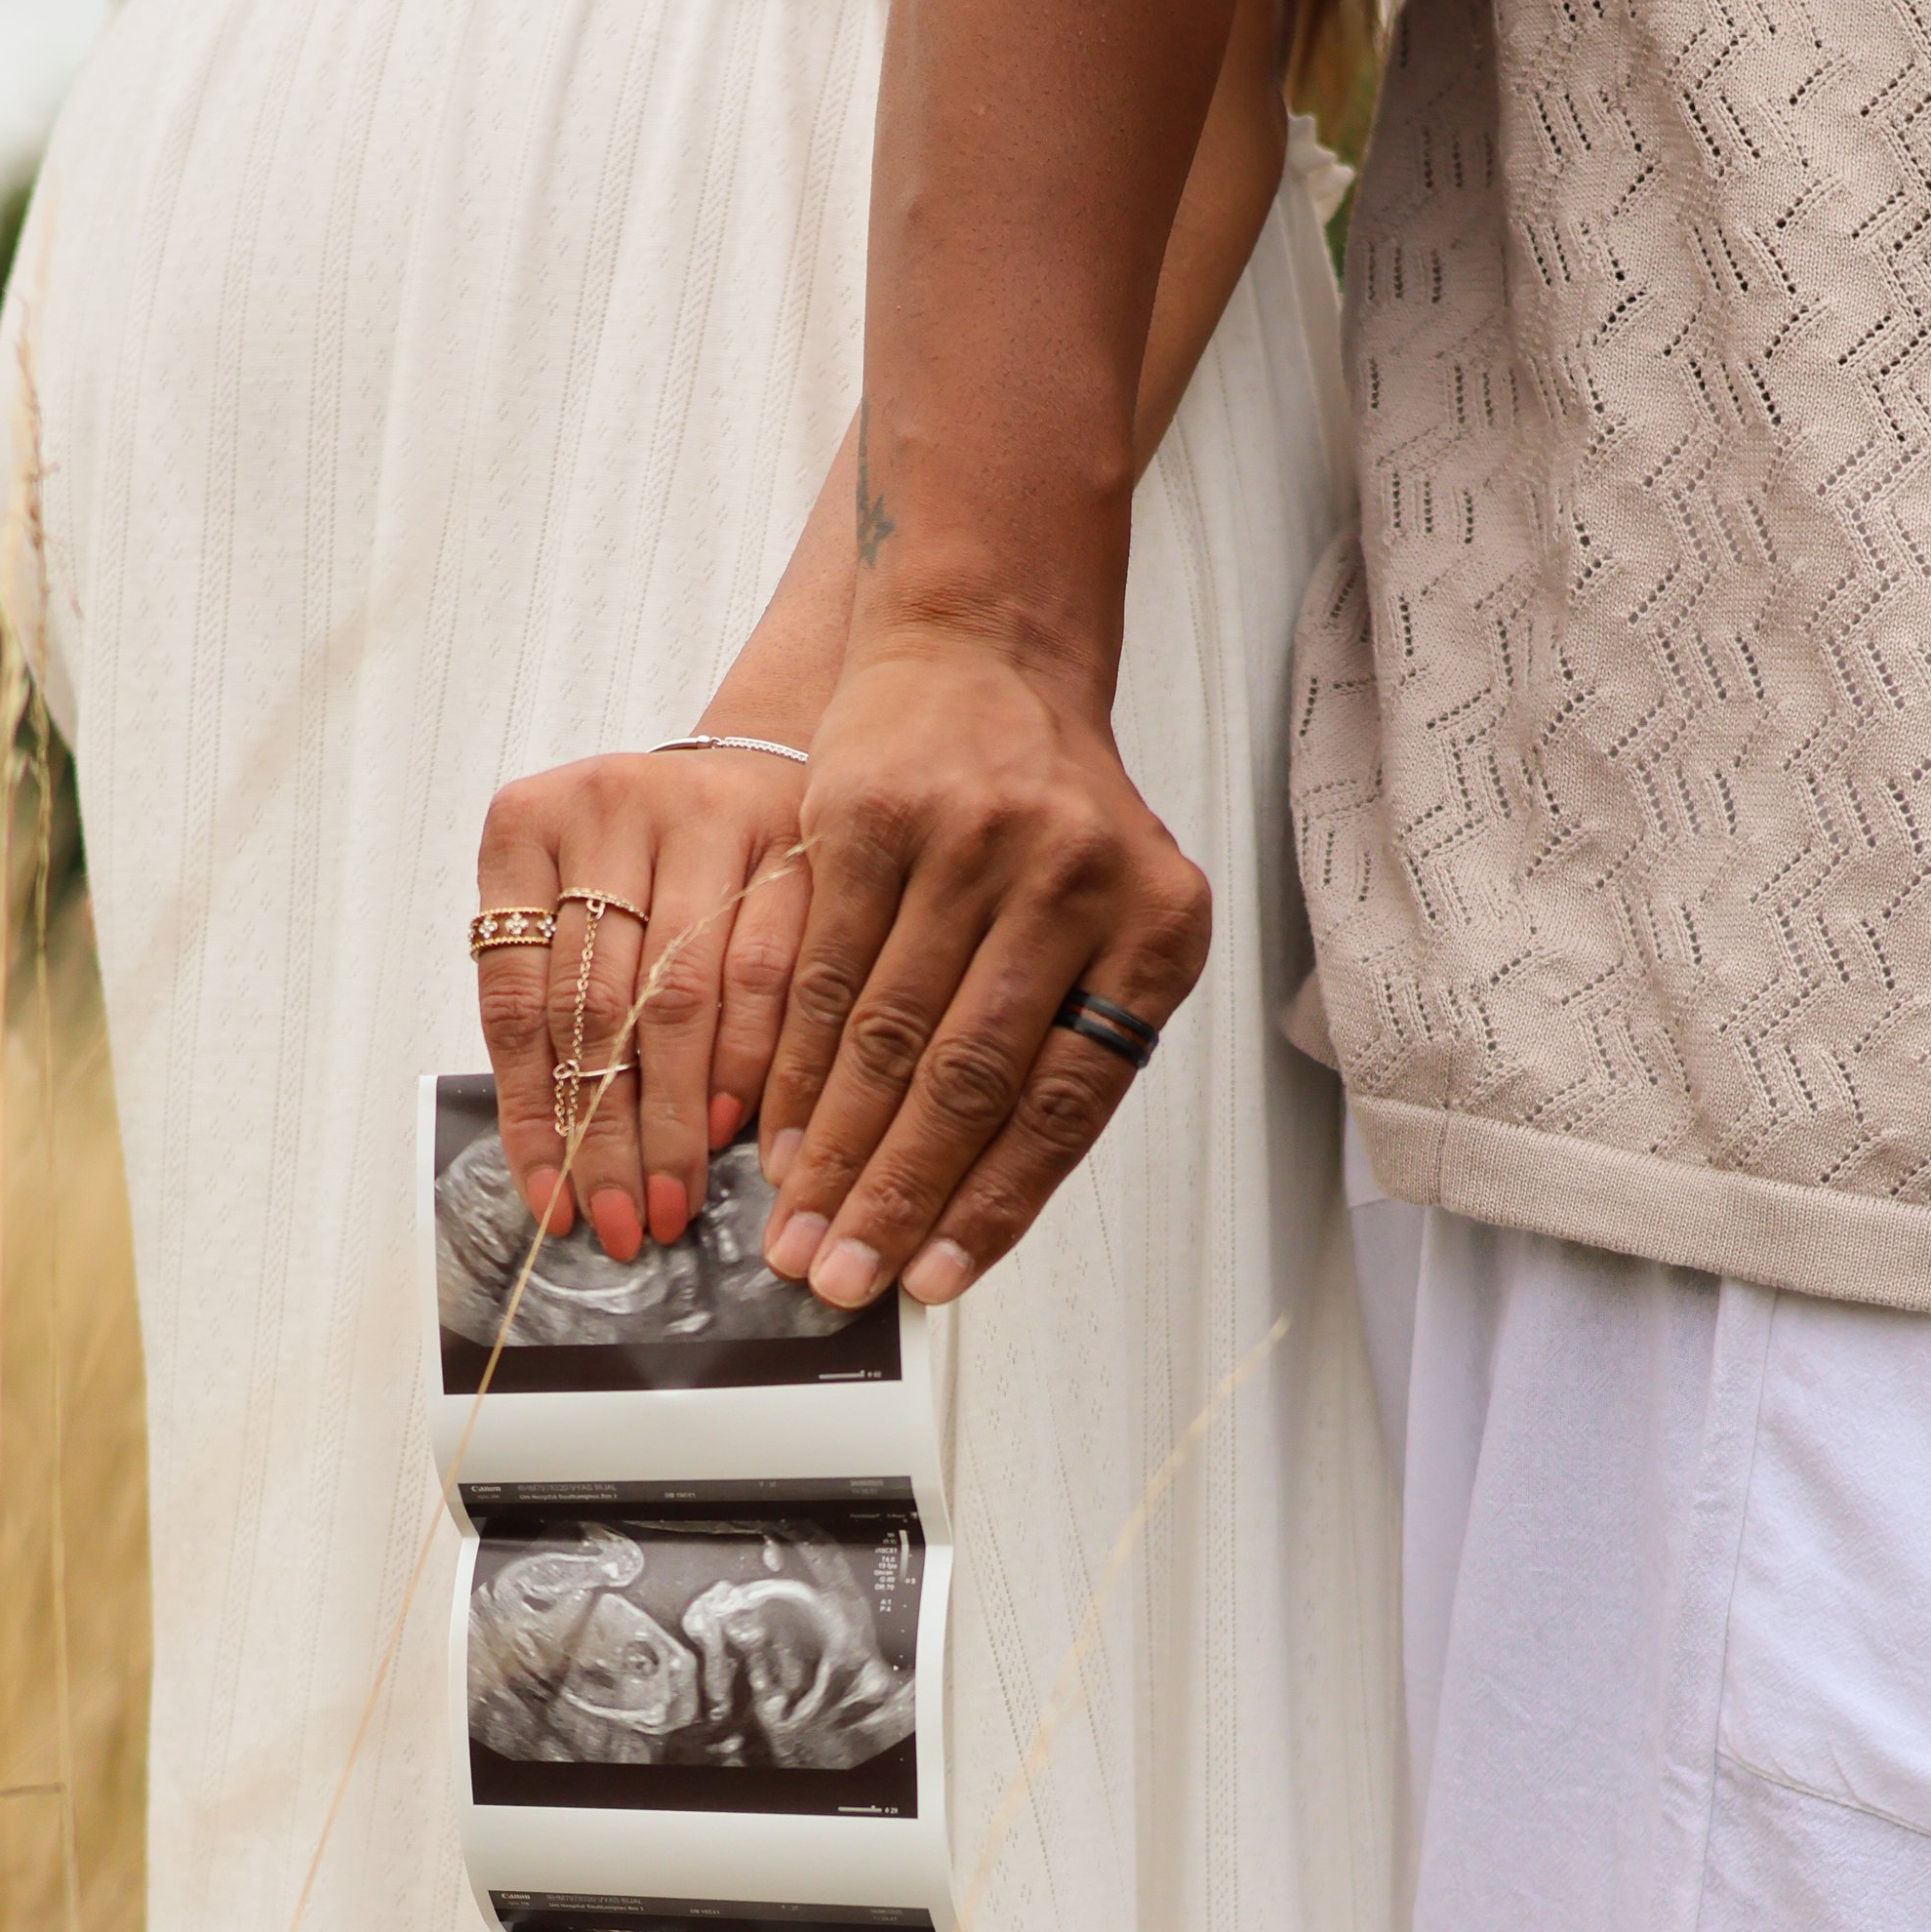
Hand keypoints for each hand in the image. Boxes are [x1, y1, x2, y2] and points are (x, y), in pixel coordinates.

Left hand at [474, 745, 813, 1256]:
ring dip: (675, 1119)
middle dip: (608, 1135)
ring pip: (678, 999)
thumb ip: (558, 1009)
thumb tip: (567, 1166)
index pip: (516, 999)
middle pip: (596, 1008)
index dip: (533, 1115)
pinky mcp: (789, 836)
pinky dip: (745, 1062)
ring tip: (672, 1199)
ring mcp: (702, 814)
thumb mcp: (570, 907)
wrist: (750, 770)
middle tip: (622, 1221)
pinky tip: (729, 1128)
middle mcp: (607, 808)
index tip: (554, 1202)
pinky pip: (766, 974)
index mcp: (524, 827)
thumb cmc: (645, 864)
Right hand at [757, 630, 1207, 1306]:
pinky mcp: (873, 816)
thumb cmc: (1050, 810)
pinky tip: (774, 1134)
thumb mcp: (1109, 919)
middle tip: (838, 1276)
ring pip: (887, 1039)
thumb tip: (971, 1200)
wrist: (986, 652)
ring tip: (793, 1230)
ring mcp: (971, 844)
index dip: (991, 1205)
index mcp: (1156, 926)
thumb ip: (1068, 1042)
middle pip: (969, 1082)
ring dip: (833, 1154)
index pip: (1066, 1103)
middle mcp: (1075, 881)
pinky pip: (823, 974)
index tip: (931, 1279)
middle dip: (895, 1198)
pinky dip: (795, 1069)